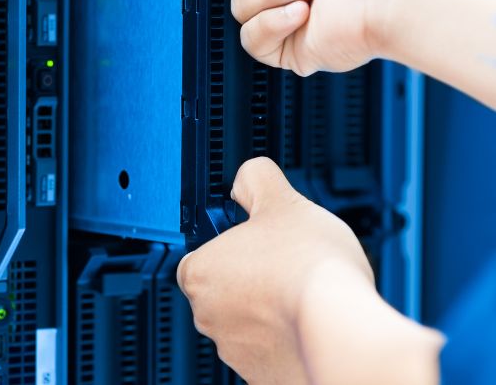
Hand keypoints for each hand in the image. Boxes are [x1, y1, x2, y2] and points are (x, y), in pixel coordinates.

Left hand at [177, 157, 442, 384]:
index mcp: (199, 273)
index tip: (257, 239)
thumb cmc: (309, 270)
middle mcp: (208, 317)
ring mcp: (236, 352)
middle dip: (254, 277)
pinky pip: (272, 350)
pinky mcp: (264, 376)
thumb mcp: (282, 201)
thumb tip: (248, 176)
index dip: (231, 244)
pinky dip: (290, 337)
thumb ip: (257, 182)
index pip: (201, 255)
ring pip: (250, 321)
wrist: (342, 331)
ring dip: (272, 309)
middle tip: (288, 262)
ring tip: (307, 291)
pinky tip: (314, 321)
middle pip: (225, 289)